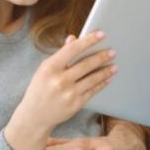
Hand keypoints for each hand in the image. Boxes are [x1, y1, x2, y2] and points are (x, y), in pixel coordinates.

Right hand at [4, 32, 116, 149]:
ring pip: (93, 78)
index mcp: (50, 67)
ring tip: (114, 66)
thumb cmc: (40, 88)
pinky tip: (107, 78)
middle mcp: (59, 80)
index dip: (89, 40)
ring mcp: (69, 93)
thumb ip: (61, 54)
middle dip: (102, 57)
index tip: (102, 34)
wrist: (35, 115)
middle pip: (86, 64)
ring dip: (106, 71)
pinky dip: (102, 83)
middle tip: (113, 52)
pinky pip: (93, 91)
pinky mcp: (76, 104)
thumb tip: (74, 38)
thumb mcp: (45, 69)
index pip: (73, 49)